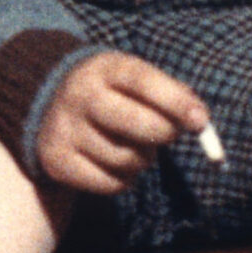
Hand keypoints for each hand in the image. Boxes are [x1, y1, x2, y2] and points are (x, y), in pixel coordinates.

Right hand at [35, 51, 208, 194]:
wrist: (50, 105)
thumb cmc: (113, 94)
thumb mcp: (135, 81)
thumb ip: (172, 95)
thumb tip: (201, 121)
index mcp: (102, 68)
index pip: (142, 81)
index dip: (175, 101)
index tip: (200, 121)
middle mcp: (78, 95)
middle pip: (137, 123)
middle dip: (164, 133)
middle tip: (166, 133)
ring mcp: (63, 128)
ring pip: (127, 158)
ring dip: (142, 159)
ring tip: (131, 145)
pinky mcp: (56, 159)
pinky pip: (110, 183)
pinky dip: (123, 179)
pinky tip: (113, 162)